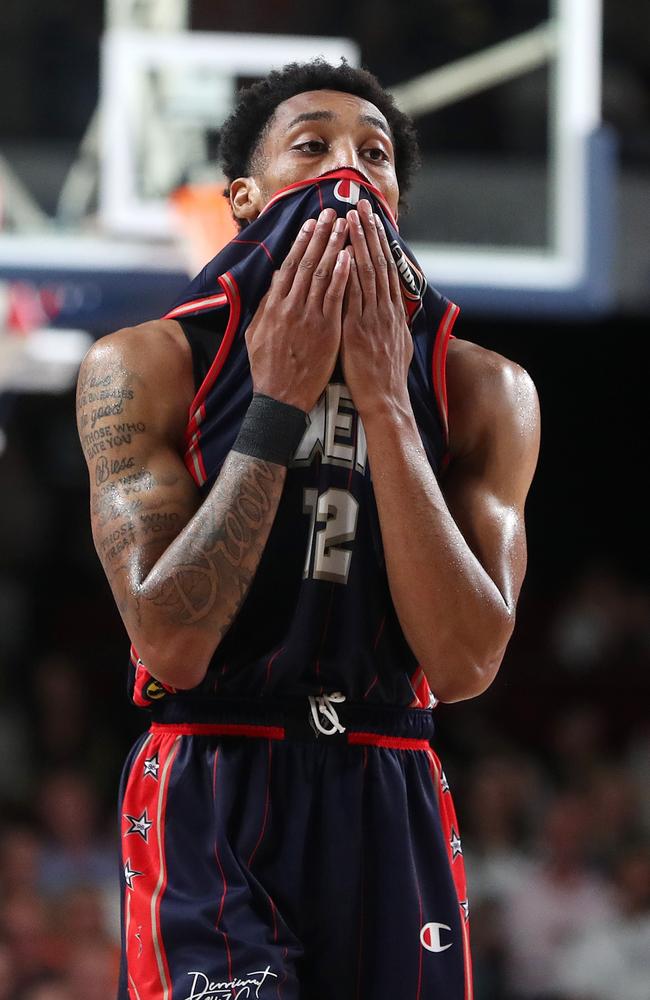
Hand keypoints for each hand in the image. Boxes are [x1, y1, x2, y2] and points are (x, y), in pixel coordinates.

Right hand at [246, 208, 350, 412]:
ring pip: (322, 274)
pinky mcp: (326, 331)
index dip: (301, 242)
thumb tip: (274, 283)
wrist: (281, 398)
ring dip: (334, 247)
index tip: (310, 224)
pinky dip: (342, 275)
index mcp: (274, 306)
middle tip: (331, 212)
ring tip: (344, 225)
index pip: (289, 265)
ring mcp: (309, 317)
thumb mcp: (255, 334)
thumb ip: (265, 307)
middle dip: (320, 235)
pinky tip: (349, 256)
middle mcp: (291, 306)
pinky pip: (335, 297)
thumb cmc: (268, 369)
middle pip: (307, 262)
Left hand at [340, 199, 412, 419]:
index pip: (387, 270)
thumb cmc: (387, 380)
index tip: (372, 222)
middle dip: (369, 233)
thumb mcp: (397, 347)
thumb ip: (392, 326)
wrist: (386, 402)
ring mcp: (371, 318)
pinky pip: (352, 296)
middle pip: (378, 263)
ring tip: (349, 219)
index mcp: (393, 313)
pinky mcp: (356, 330)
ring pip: (366, 273)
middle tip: (360, 207)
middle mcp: (384, 310)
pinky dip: (348, 274)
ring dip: (357, 244)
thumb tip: (393, 313)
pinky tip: (342, 254)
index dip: (379, 244)